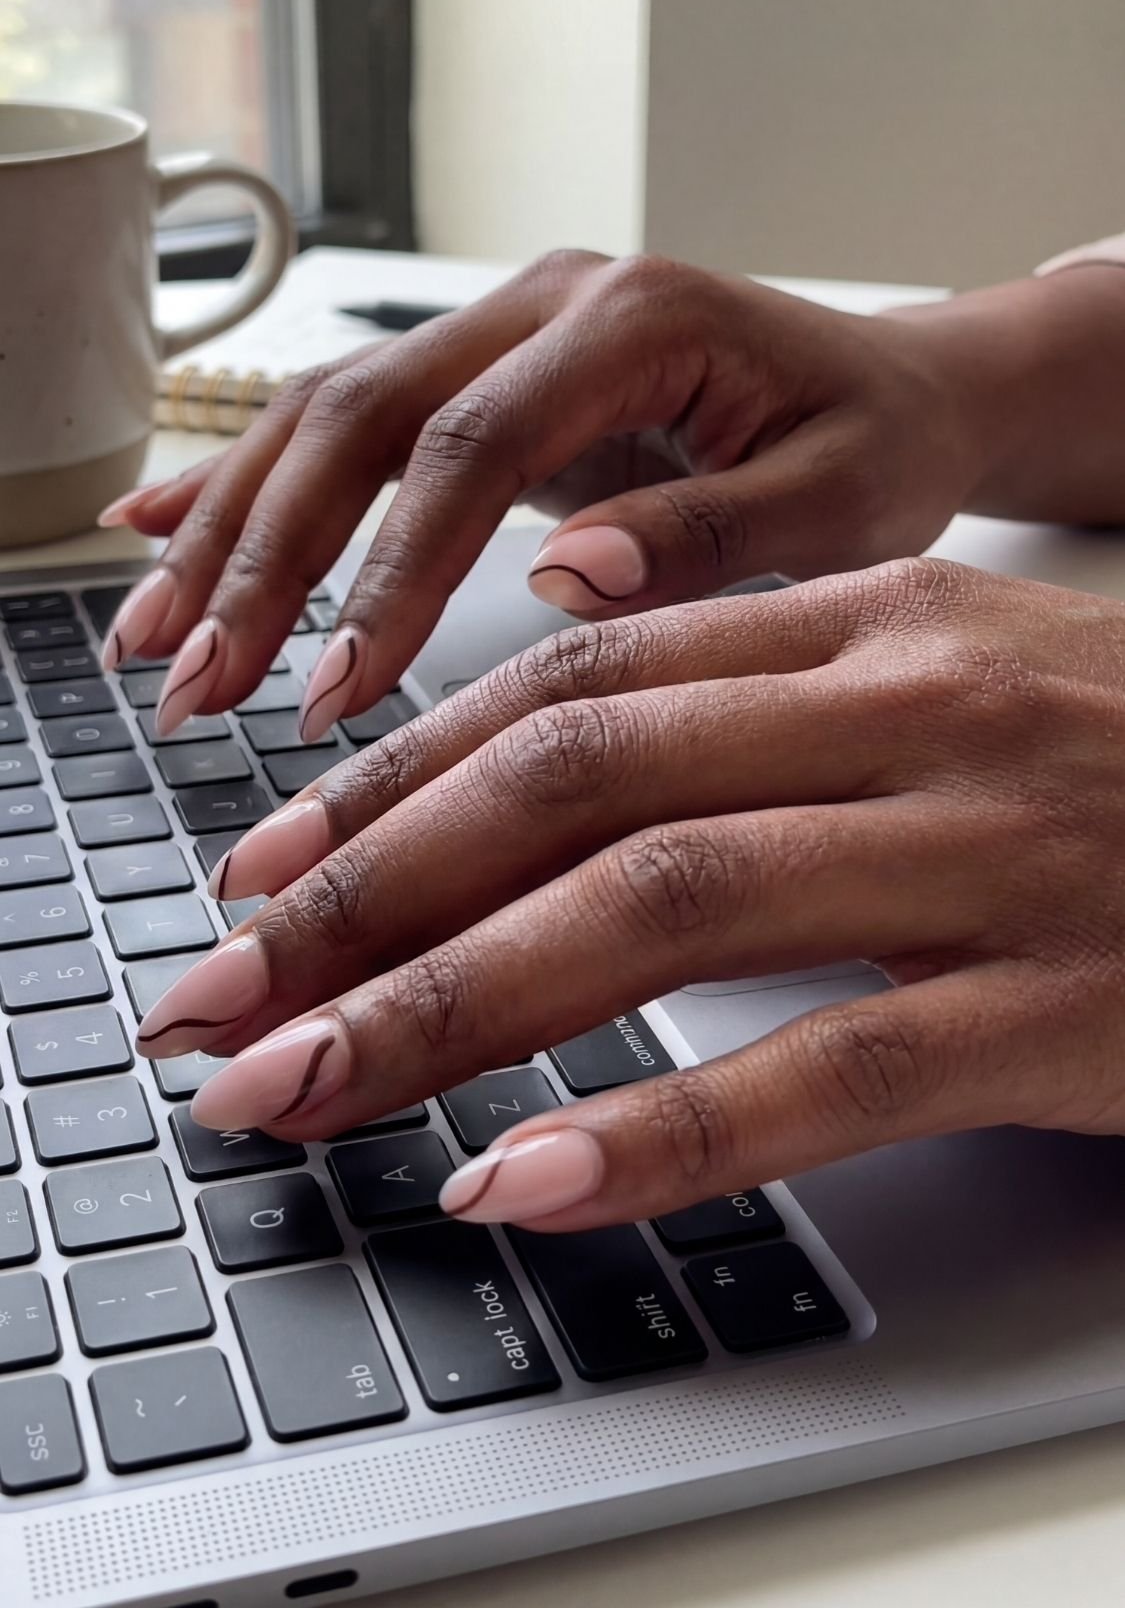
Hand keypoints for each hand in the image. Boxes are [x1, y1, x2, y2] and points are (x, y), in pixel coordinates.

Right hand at [97, 250, 995, 737]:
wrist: (900, 390)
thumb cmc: (882, 445)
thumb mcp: (843, 502)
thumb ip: (710, 536)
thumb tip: (563, 579)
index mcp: (635, 321)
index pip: (471, 445)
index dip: (387, 569)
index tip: (331, 689)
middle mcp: (549, 303)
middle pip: (362, 416)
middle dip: (264, 552)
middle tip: (195, 680)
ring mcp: (507, 328)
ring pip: (328, 414)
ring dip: (231, 525)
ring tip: (155, 638)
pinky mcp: (488, 374)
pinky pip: (350, 420)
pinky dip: (253, 480)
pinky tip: (160, 530)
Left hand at [133, 559, 1124, 1228]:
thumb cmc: (1118, 766)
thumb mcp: (935, 687)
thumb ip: (752, 709)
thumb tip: (538, 787)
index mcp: (867, 620)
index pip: (579, 677)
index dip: (401, 774)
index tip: (270, 862)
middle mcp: (908, 707)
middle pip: (579, 779)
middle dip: (368, 889)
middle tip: (219, 989)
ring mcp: (987, 850)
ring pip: (663, 906)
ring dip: (452, 1003)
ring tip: (302, 1085)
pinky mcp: (1059, 1000)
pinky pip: (822, 1069)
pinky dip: (655, 1130)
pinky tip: (524, 1184)